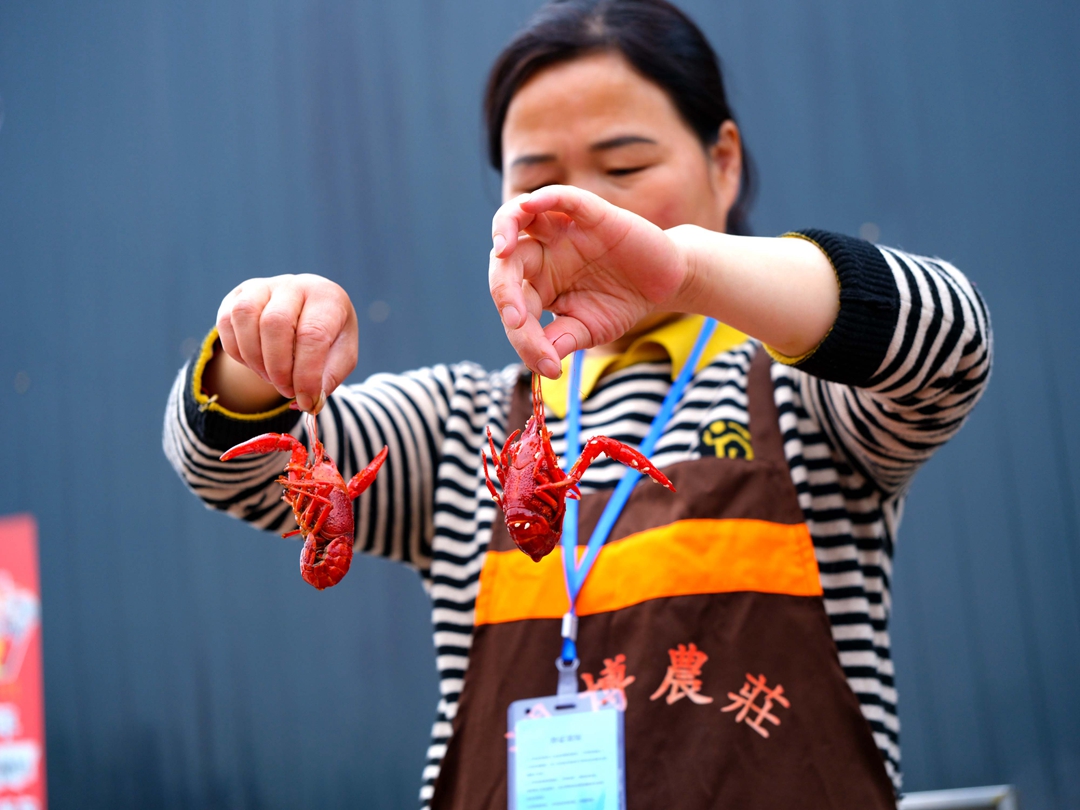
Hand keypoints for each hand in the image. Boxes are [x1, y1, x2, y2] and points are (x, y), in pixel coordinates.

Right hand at [215, 274, 357, 412]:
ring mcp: (263, 286)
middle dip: (278, 368)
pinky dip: (237, 352)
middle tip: (286, 389)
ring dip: (255, 359)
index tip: (306, 399)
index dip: (306, 374)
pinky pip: (225, 322)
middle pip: (275, 323)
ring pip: (245, 317)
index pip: (313, 334)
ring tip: (271, 377)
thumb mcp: (341, 358)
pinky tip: (256, 364)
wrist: (308, 314)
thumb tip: (307, 402)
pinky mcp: (238, 295)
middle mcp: (294, 284)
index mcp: (326, 297)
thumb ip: (327, 380)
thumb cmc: (329, 338)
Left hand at [489, 185, 689, 377]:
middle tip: (516, 320)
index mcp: (535, 283)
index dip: (522, 336)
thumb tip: (542, 365)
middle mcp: (542, 253)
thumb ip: (561, 341)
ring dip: (503, 228)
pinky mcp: (589, 213)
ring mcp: (562, 230)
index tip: (546, 364)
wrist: (662, 285)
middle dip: (503, 291)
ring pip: (518, 216)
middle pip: (506, 262)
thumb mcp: (588, 330)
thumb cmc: (620, 304)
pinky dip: (545, 197)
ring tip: (503, 251)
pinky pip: (561, 197)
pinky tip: (531, 205)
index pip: (513, 304)